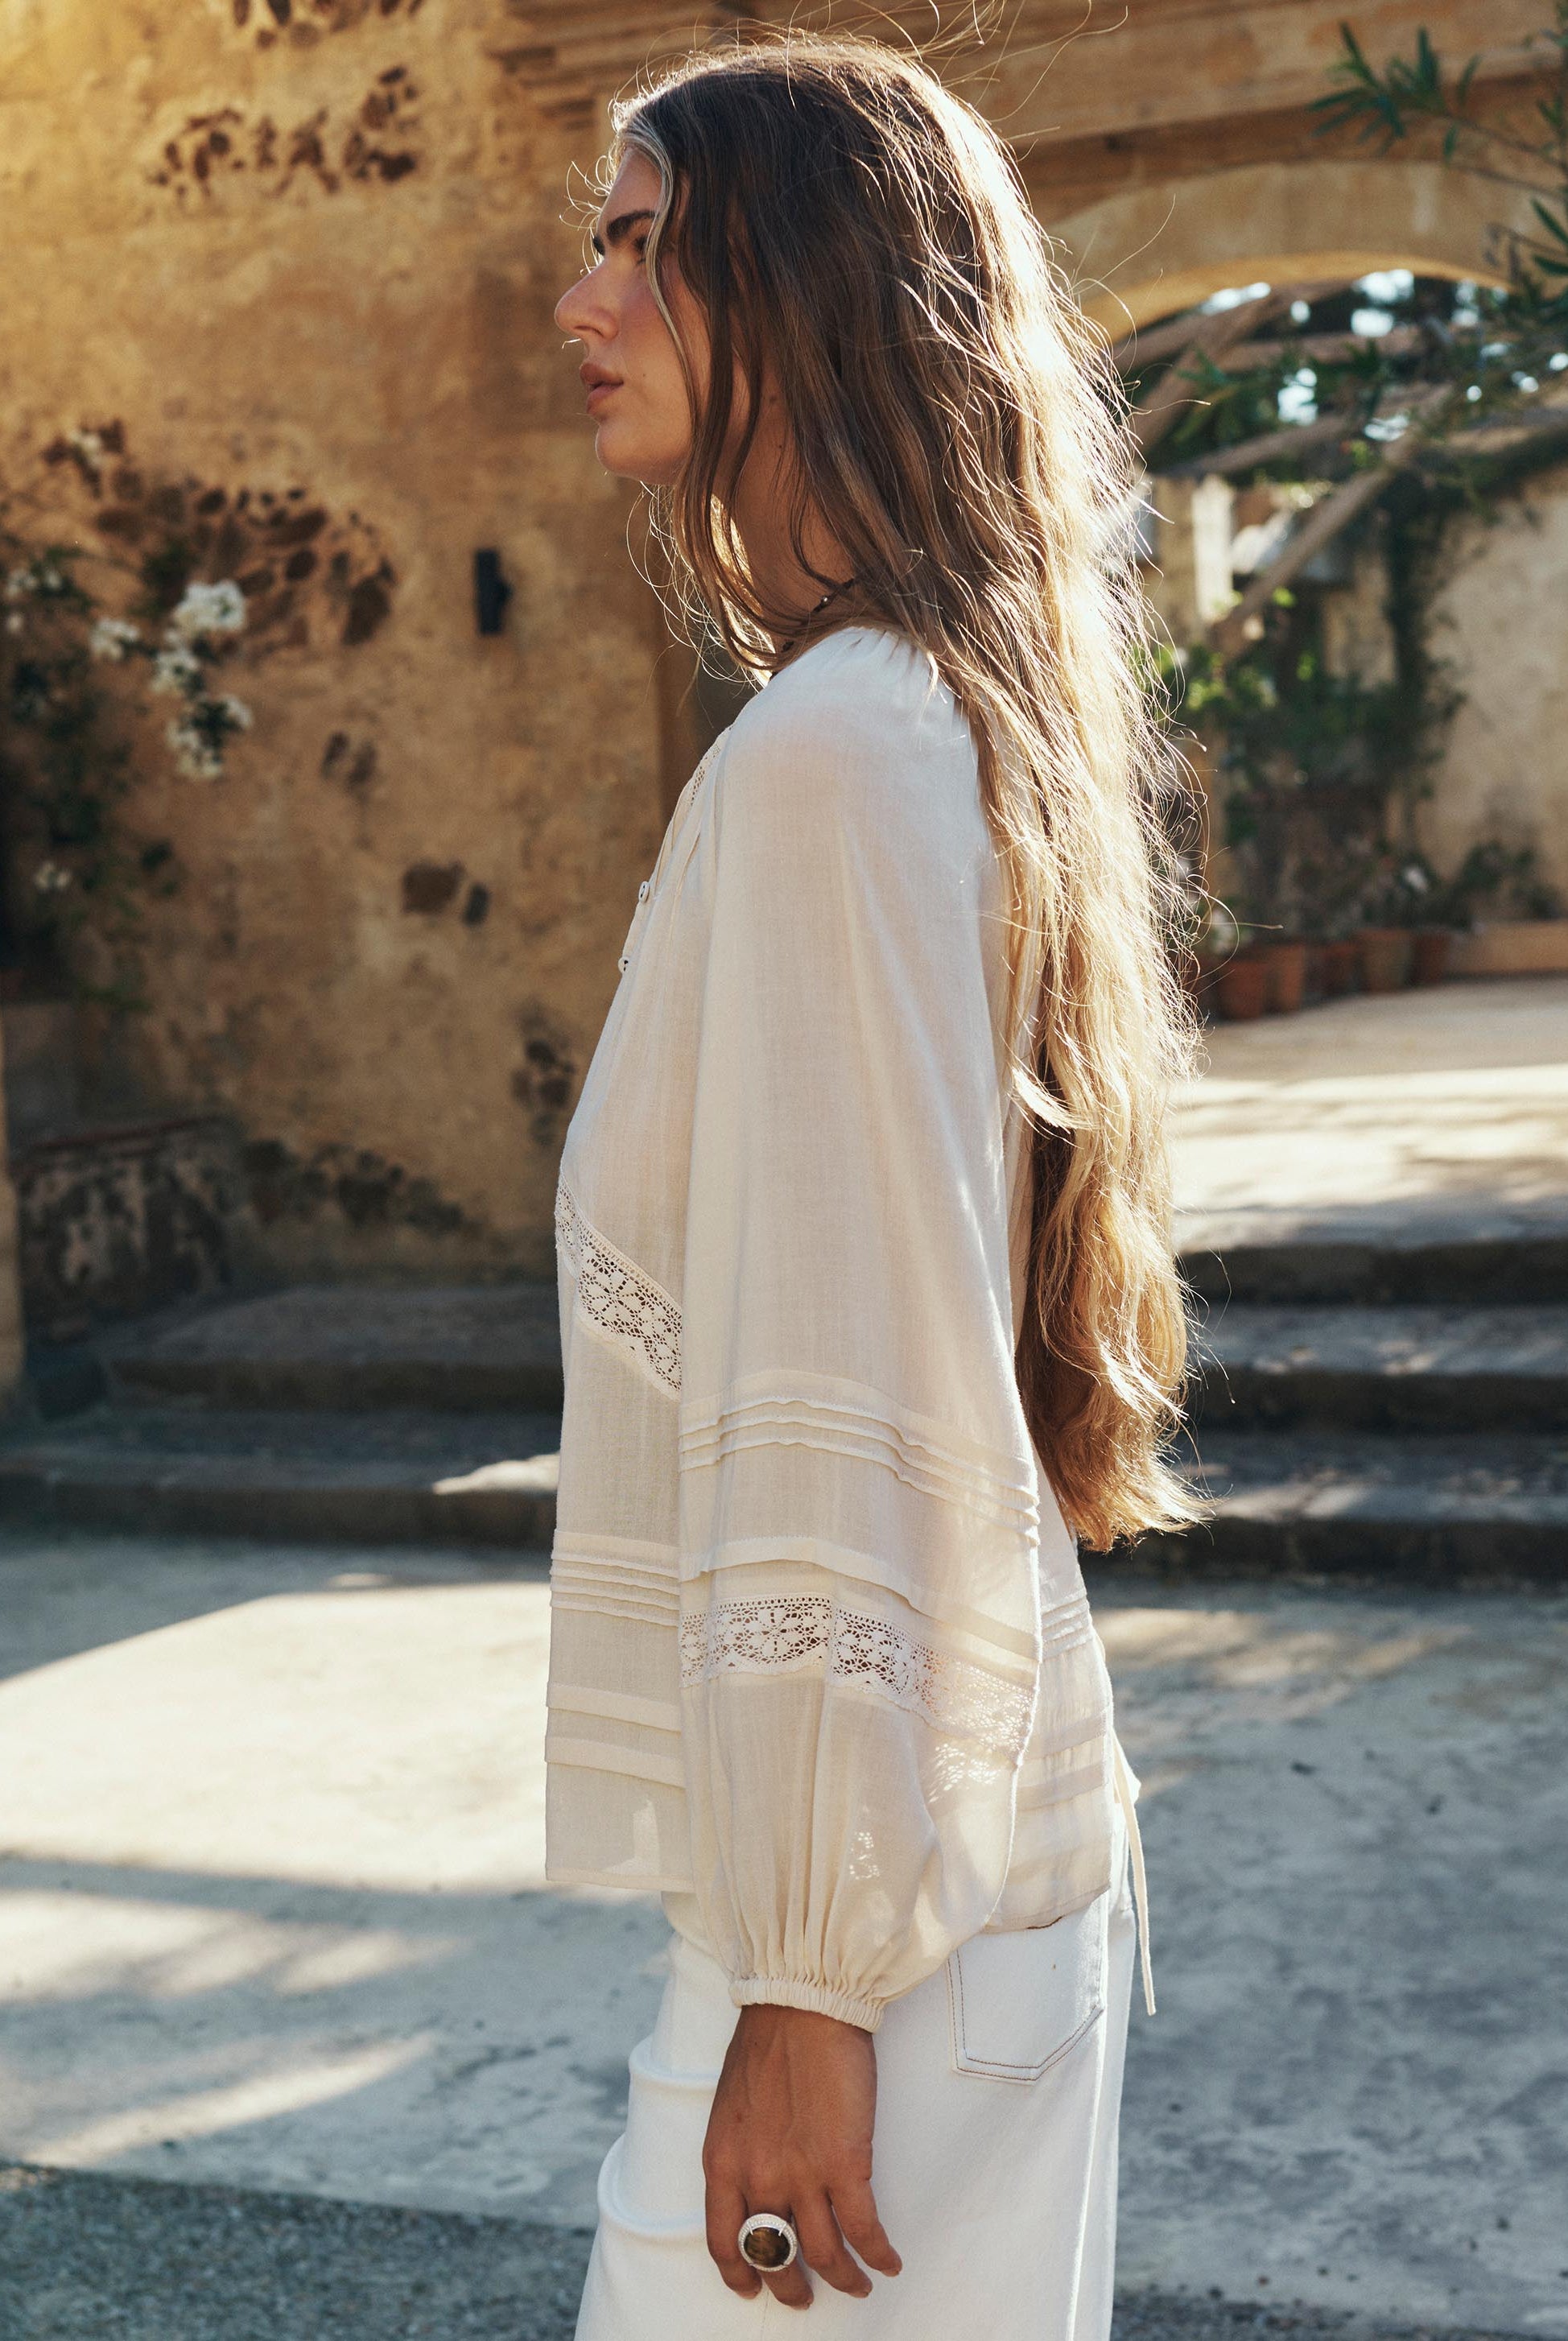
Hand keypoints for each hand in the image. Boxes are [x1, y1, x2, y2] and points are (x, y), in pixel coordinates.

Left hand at [702, 2001, 902, 2309]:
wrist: (802, 2003)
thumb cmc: (769, 2041)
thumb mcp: (732, 2106)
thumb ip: (740, 2151)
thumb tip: (757, 2184)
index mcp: (722, 2163)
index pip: (723, 2242)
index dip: (740, 2273)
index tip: (751, 2289)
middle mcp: (758, 2178)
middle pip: (773, 2257)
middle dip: (790, 2286)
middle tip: (805, 2296)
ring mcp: (802, 2175)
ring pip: (823, 2255)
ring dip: (843, 2280)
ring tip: (857, 2285)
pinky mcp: (845, 2164)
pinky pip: (864, 2231)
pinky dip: (878, 2255)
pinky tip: (889, 2263)